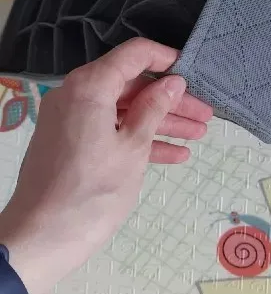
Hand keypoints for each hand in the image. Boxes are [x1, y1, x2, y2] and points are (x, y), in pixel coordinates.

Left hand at [0, 38, 211, 293]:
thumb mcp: (133, 149)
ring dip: (160, 121)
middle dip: (170, 100)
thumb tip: (173, 82)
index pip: (134, 55)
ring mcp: (71, 119)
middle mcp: (76, 94)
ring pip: (123, 110)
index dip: (167, 59)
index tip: (194, 73)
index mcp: (89, 86)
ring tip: (199, 134)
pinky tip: (175, 154)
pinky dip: (138, 138)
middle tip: (205, 114)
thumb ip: (155, 110)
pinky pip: (109, 130)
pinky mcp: (70, 142)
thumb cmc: (93, 192)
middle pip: (131, 85)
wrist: (42, 238)